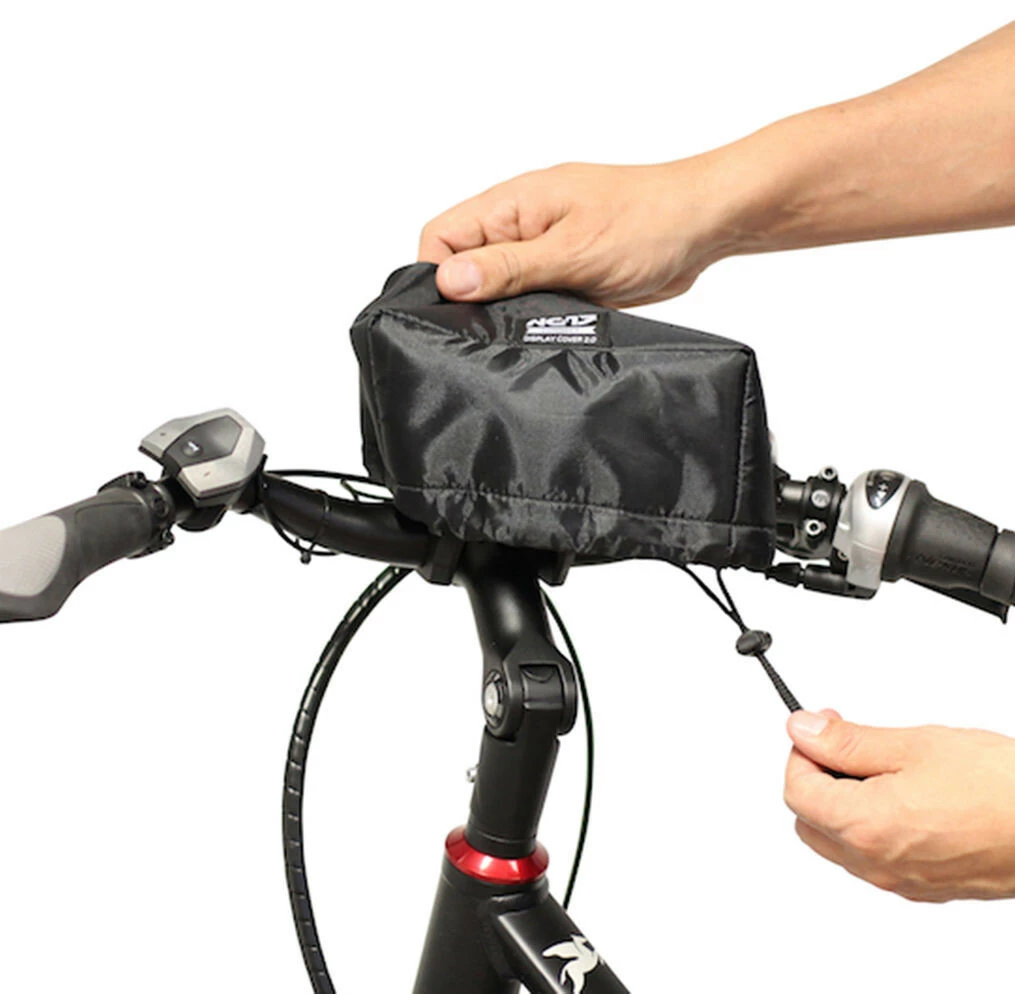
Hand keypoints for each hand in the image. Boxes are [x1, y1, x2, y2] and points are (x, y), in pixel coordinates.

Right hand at [417, 157, 751, 306]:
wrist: (704, 227)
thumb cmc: (649, 222)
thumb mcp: (572, 250)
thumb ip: (509, 267)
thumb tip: (450, 278)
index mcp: (512, 204)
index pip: (441, 237)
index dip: (437, 276)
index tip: (452, 311)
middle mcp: (520, 225)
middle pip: (464, 265)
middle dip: (469, 300)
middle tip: (490, 331)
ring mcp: (541, 251)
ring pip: (497, 288)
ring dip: (504, 312)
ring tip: (523, 331)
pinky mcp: (563, 275)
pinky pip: (529, 300)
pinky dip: (532, 317)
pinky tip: (546, 331)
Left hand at [784, 708, 1014, 901]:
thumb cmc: (999, 788)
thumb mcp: (911, 746)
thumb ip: (847, 742)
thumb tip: (804, 730)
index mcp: (865, 828)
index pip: (796, 791)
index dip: (801, 753)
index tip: (819, 729)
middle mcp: (878, 865)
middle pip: (811, 821)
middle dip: (816, 778)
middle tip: (842, 744)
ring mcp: (903, 881)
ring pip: (841, 843)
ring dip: (843, 803)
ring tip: (877, 766)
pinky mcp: (927, 886)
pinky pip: (875, 858)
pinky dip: (871, 825)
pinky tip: (900, 795)